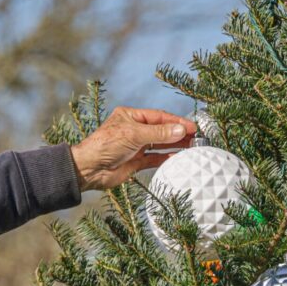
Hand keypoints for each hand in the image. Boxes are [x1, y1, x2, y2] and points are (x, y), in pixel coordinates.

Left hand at [70, 107, 196, 190]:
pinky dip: (167, 158)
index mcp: (130, 117)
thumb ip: (159, 133)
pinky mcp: (135, 161)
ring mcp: (135, 146)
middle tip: (196, 138)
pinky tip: (179, 157)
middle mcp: (134, 130)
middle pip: (161, 130)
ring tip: (192, 147)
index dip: (176, 121)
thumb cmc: (106, 145)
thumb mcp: (134, 134)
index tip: (193, 126)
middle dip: (178, 133)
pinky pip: (155, 158)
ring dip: (175, 145)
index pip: (159, 117)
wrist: (90, 169)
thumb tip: (181, 129)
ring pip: (160, 144)